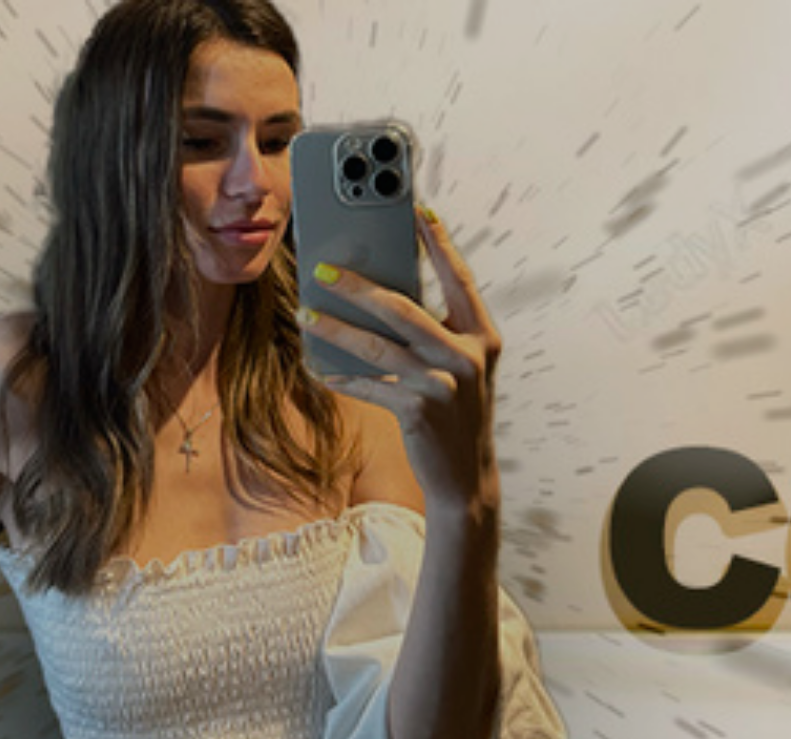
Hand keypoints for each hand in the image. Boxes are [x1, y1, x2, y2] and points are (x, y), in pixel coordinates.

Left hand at [300, 204, 503, 511]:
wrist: (464, 478)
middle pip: (404, 308)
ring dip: (336, 329)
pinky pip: (369, 384)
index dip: (439, 243)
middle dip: (359, 285)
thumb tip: (381, 294)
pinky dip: (341, 376)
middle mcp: (468, 356)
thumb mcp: (457, 368)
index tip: (417, 208)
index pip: (460, 279)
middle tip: (324, 269)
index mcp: (483, 337)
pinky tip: (318, 368)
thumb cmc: (455, 413)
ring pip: (378, 345)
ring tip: (306, 315)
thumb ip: (435, 333)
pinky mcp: (419, 411)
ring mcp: (445, 384)